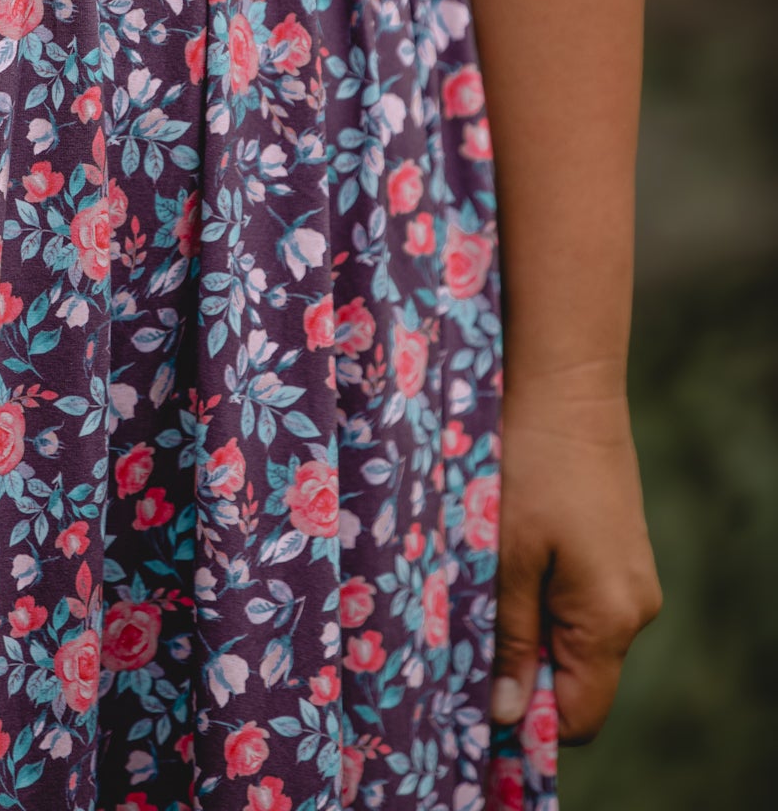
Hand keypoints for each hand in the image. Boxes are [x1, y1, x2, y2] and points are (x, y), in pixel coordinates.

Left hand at [492, 380, 662, 742]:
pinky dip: (542, 591)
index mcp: (611, 618)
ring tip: (483, 578)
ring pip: (574, 634)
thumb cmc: (530, 464)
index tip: (476, 694)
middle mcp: (635, 607)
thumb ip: (508, 636)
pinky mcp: (620, 549)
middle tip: (467, 628)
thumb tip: (505, 714)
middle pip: (576, 677)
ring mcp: (632, 576)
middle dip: (521, 664)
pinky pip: (581, 598)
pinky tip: (508, 551)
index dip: (528, 717)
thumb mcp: (507, 554)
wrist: (567, 384)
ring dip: (527, 622)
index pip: (579, 716)